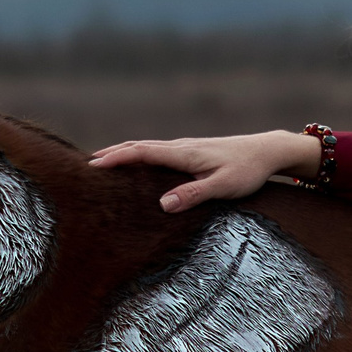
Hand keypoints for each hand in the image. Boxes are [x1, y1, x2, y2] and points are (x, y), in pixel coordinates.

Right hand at [87, 130, 322, 212]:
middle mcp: (180, 147)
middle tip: (85, 164)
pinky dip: (138, 154)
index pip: (142, 152)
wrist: (266, 151)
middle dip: (112, 153)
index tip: (93, 165)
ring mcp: (185, 148)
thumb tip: (163, 205)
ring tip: (102, 161)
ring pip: (147, 147)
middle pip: (138, 146)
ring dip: (123, 152)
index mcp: (183, 154)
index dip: (116, 159)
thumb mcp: (223, 187)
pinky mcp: (191, 152)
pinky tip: (137, 163)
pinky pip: (157, 151)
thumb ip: (194, 195)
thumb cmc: (247, 170)